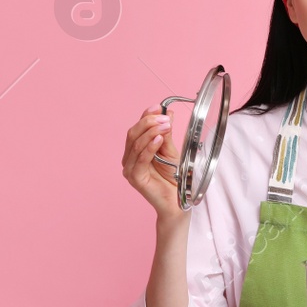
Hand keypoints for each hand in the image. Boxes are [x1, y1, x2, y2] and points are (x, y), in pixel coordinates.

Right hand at [122, 106, 182, 220]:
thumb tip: (167, 114)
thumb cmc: (174, 178)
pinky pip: (140, 158)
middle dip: (149, 123)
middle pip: (133, 134)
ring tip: (166, 126)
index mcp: (135, 150)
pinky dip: (149, 147)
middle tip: (165, 118)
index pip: (137, 129)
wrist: (178, 201)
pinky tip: (159, 139)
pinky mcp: (134, 177)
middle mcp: (128, 158)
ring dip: (151, 132)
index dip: (146, 116)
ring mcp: (129, 168)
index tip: (158, 106)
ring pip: (136, 144)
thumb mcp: (170, 151)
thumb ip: (166, 134)